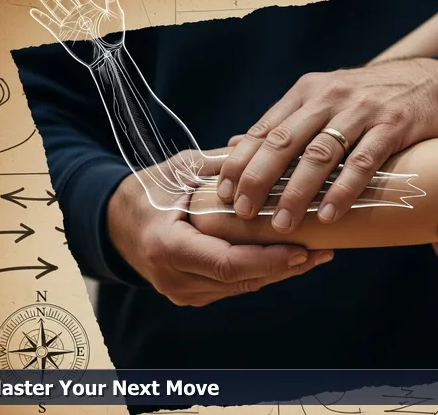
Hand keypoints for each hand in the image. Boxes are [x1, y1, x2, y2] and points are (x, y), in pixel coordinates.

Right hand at [30, 0, 124, 67]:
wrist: (109, 54)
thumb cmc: (115, 35)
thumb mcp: (116, 14)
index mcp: (88, 8)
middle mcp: (77, 14)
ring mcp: (70, 23)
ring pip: (55, 8)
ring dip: (47, 0)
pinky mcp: (64, 34)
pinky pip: (50, 25)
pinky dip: (42, 18)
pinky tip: (34, 11)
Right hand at [108, 149, 332, 306]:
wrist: (115, 224)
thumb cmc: (148, 191)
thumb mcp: (180, 170)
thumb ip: (221, 162)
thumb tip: (261, 142)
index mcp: (168, 247)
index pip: (229, 262)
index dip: (270, 259)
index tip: (304, 248)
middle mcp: (175, 278)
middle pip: (242, 279)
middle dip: (285, 267)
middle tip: (323, 251)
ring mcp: (183, 292)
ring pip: (243, 287)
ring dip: (280, 273)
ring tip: (316, 255)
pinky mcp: (193, 295)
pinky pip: (234, 286)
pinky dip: (262, 273)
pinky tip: (289, 259)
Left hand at [217, 57, 437, 231]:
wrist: (431, 80)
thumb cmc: (369, 99)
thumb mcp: (325, 100)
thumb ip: (285, 123)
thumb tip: (236, 146)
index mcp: (307, 92)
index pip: (265, 129)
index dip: (241, 162)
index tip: (225, 192)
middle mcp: (329, 97)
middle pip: (284, 141)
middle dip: (259, 179)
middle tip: (245, 212)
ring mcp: (362, 110)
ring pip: (320, 154)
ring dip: (298, 192)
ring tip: (285, 223)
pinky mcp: (393, 126)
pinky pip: (363, 163)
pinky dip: (343, 191)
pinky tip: (330, 216)